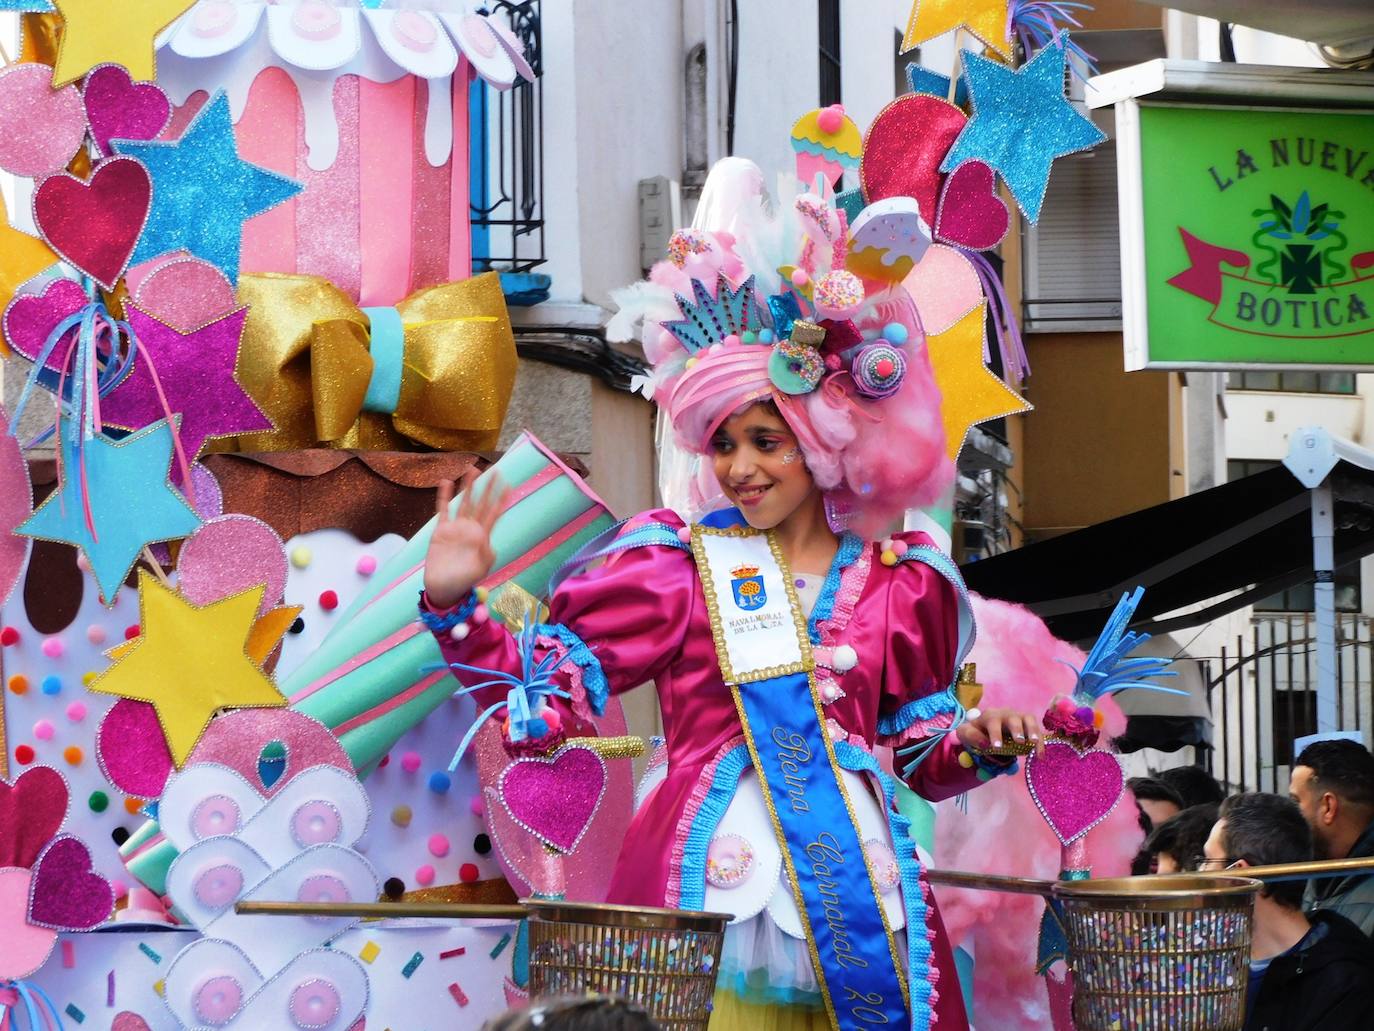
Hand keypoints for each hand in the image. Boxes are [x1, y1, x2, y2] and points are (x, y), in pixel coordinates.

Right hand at [423, 472, 505, 609]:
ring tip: (472, 469)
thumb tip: (486, 541)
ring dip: (468, 487)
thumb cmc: (464, 581)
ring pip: (464, 502)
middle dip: (487, 487)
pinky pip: (443, 510)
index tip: (508, 484)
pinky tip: (446, 482)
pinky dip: (444, 496)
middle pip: (481, 503)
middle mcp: (470, 529)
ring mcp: (456, 528)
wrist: (444, 588)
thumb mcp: (480, 570)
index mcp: (482, 536)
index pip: (494, 513)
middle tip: (495, 469)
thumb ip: (485, 556)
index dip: (501, 499)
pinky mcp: (441, 530)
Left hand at [956, 708, 1043, 754]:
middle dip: (1016, 729)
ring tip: (1034, 743)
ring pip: (1028, 719)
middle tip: (1019, 742)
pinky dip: (1041, 742)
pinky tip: (1040, 756)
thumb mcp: (965, 733)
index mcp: (989, 715)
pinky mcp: (1028, 724)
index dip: (995, 734)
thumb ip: (971, 737)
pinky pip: (1037, 730)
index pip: (992, 722)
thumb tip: (985, 744)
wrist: (984, 729)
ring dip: (1033, 730)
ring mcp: (1018, 717)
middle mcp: (1005, 714)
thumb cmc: (975, 732)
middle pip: (1012, 718)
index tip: (997, 747)